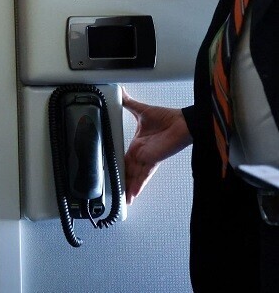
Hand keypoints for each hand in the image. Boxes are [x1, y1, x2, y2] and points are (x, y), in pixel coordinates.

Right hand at [121, 88, 192, 203]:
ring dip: (127, 187)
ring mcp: (147, 158)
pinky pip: (144, 176)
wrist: (184, 122)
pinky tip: (131, 194)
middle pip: (127, 170)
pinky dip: (137, 185)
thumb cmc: (167, 117)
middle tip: (112, 192)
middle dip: (121, 182)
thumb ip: (128, 103)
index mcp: (136, 144)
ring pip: (134, 176)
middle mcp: (141, 153)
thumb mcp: (142, 111)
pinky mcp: (154, 161)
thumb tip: (120, 93)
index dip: (116, 166)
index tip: (108, 173)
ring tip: (121, 199)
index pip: (123, 158)